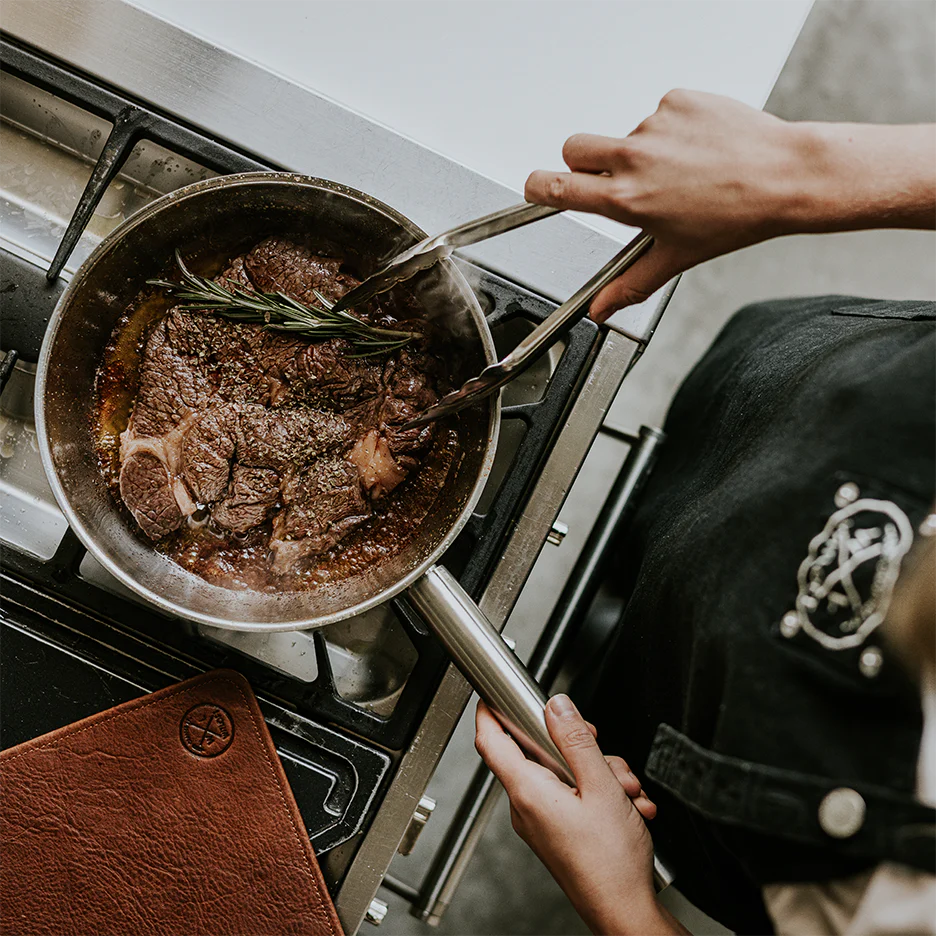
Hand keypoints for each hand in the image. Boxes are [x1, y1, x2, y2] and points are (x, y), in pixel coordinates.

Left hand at [475, 695, 683, 935]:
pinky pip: (574, 796)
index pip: (491, 740)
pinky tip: (626, 807)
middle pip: (542, 753)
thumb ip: (576, 741)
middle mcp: (527, 806)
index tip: (492, 693)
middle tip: (606, 757)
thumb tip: (556, 707)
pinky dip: (602, 795)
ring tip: (626, 793)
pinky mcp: (557, 832)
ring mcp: (542, 820)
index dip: (488, 711)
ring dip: (602, 775)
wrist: (625, 913)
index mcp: (528, 791)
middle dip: (581, 748)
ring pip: (566, 773)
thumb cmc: (610, 864)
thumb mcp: (601, 786)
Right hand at [525, 91, 817, 320]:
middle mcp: (634, 158)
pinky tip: (698, 149)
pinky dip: (672, 129)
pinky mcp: (678, 101)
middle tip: (616, 181)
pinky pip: (659, 114)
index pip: (555, 186)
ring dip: (640, 151)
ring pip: (623, 134)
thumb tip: (600, 311)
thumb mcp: (676, 258)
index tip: (538, 188)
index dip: (538, 187)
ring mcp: (655, 125)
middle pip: (574, 147)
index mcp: (626, 199)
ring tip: (682, 171)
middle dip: (583, 163)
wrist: (784, 176)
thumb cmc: (735, 217)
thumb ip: (629, 285)